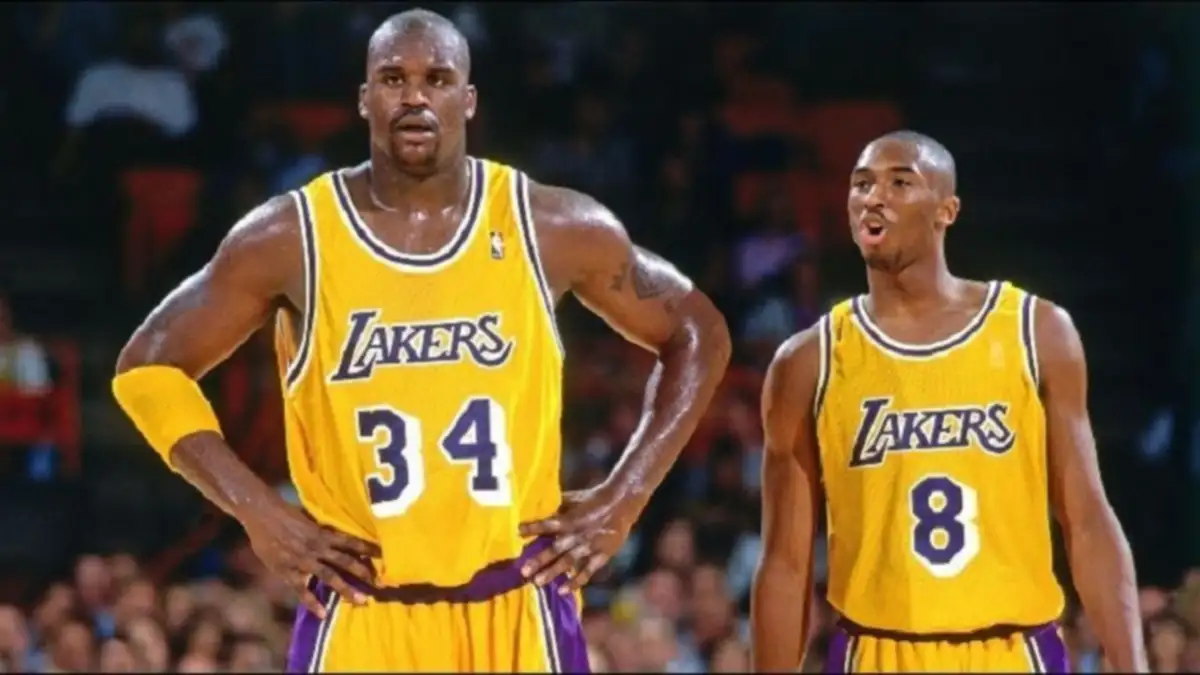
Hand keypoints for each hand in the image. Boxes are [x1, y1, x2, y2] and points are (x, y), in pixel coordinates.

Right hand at [241, 500, 380, 618]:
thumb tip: (338, 533)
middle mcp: (317, 547)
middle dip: (364, 573)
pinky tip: (322, 614)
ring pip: (330, 577)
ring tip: (361, 601)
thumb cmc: (286, 514)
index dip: (368, 549)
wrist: (262, 514)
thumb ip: (323, 530)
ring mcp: (304, 561)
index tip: (385, 556)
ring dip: (346, 589)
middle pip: (346, 561)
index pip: (351, 542)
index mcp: (323, 533)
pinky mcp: (288, 571)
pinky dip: (312, 603)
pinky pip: (302, 590)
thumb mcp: (309, 518)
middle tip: (380, 585)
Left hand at [518, 485, 639, 593]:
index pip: (548, 524)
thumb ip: (558, 505)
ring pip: (568, 562)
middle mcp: (577, 534)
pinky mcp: (601, 555)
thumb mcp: (575, 497)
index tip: (518, 531)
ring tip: (538, 583)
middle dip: (539, 560)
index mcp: (569, 519)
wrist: (622, 503)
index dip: (533, 527)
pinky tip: (563, 590)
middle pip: (555, 549)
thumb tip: (540, 505)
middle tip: (523, 571)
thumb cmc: (595, 498)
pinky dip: (576, 581)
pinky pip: (587, 571)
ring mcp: (589, 546)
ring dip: (553, 572)